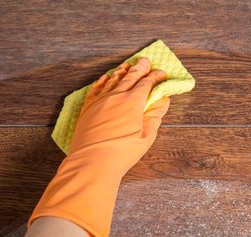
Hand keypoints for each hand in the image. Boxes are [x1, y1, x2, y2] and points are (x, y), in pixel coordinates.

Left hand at [71, 57, 169, 178]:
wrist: (92, 162)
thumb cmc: (122, 153)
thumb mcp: (146, 137)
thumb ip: (155, 116)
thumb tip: (162, 101)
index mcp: (133, 102)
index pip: (146, 84)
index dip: (155, 77)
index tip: (162, 73)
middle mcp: (116, 96)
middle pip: (130, 77)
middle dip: (139, 68)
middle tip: (145, 61)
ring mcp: (100, 101)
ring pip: (113, 80)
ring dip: (122, 72)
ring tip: (128, 65)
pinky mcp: (88, 108)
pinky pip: (97, 88)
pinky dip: (103, 80)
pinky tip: (106, 77)